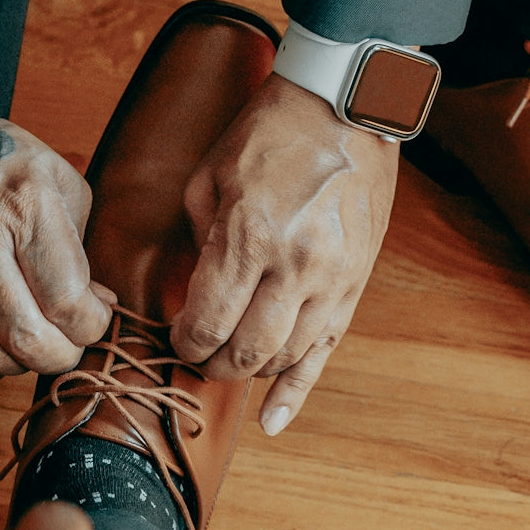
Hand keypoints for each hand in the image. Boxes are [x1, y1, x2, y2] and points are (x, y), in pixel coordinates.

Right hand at [0, 83, 113, 377]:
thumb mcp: (56, 179)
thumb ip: (81, 246)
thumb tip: (98, 304)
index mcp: (24, 207)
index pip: (67, 300)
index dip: (92, 325)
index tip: (95, 316)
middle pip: (29, 339)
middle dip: (62, 356)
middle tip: (70, 343)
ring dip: (23, 363)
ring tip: (34, 342)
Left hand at [170, 73, 397, 434]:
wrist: (346, 107)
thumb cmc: (269, 135)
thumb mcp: (210, 179)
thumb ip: (199, 243)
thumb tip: (194, 295)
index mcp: (249, 236)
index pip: (208, 322)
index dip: (183, 341)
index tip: (175, 337)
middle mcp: (295, 267)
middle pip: (244, 352)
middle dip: (211, 364)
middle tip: (196, 355)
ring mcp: (332, 280)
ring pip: (283, 358)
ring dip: (248, 372)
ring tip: (228, 362)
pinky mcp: (355, 284)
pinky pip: (325, 353)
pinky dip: (296, 392)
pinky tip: (271, 422)